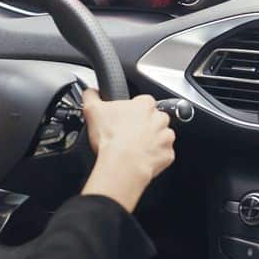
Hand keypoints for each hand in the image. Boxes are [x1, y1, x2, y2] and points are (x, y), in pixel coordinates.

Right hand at [80, 90, 175, 212]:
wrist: (122, 165)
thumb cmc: (111, 138)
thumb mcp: (92, 110)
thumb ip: (91, 96)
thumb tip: (90, 92)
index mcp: (145, 104)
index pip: (143, 101)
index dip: (132, 111)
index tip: (124, 119)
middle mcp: (160, 119)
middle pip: (154, 119)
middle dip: (144, 126)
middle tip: (128, 135)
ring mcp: (166, 137)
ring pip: (161, 136)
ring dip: (151, 141)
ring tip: (134, 149)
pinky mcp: (168, 155)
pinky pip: (163, 154)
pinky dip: (154, 157)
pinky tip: (140, 159)